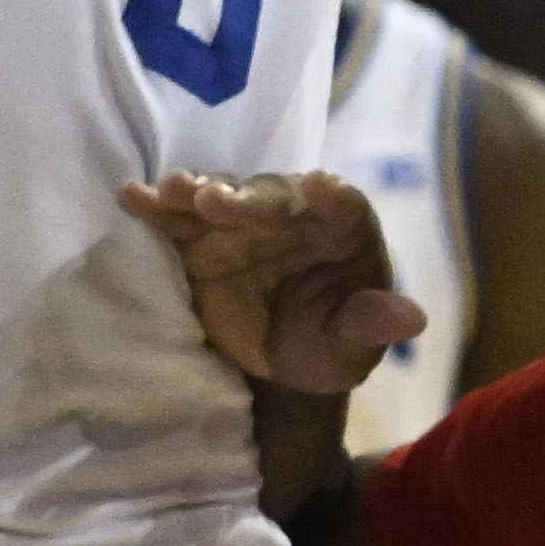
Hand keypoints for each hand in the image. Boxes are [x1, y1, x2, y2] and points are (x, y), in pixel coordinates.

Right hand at [119, 170, 431, 402]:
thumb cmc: (326, 346)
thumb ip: (371, 327)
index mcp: (346, 234)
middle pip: (273, 198)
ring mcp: (243, 219)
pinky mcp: (200, 234)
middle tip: (215, 200)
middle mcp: (294, 213)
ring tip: (173, 191)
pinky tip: (132, 197)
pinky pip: (178, 215)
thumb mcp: (350, 349)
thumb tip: (412, 319)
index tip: (323, 186)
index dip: (336, 198)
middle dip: (246, 199)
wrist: (276, 359)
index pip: (347, 209)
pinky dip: (155, 205)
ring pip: (222, 195)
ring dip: (195, 190)